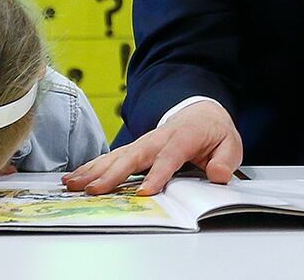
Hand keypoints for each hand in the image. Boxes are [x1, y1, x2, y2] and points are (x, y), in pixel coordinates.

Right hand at [62, 100, 241, 195]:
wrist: (200, 112)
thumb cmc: (213, 132)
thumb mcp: (230, 144)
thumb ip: (225, 160)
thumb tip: (216, 175)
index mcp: (183, 137)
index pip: (168, 158)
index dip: (157, 175)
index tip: (144, 192)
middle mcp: (157, 138)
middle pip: (132, 156)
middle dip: (111, 174)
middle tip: (94, 190)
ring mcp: (143, 142)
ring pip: (116, 156)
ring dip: (93, 170)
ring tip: (73, 184)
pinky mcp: (134, 148)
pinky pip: (111, 158)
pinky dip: (91, 167)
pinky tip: (75, 178)